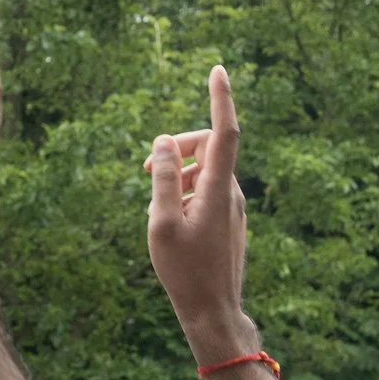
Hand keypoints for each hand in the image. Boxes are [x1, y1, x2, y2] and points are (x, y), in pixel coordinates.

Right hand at [146, 67, 250, 347]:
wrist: (212, 310)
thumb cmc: (184, 270)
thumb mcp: (162, 221)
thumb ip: (164, 178)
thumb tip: (164, 141)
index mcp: (219, 189)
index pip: (224, 133)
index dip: (221, 99)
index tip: (218, 69)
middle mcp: (232, 192)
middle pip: (209, 148)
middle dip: (178, 147)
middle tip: (145, 167)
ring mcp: (233, 206)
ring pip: (206, 171)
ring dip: (179, 174)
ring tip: (156, 203)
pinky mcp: (229, 219)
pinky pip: (207, 190)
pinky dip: (186, 192)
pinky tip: (169, 219)